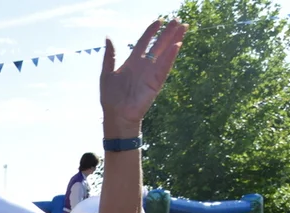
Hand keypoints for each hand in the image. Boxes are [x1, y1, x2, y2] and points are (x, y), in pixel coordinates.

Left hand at [101, 18, 186, 135]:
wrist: (116, 115)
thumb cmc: (111, 97)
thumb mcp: (107, 73)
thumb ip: (110, 56)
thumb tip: (108, 37)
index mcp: (132, 62)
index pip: (144, 42)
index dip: (151, 31)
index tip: (159, 21)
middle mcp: (144, 66)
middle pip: (158, 45)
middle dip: (168, 32)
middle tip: (178, 20)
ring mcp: (151, 73)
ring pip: (165, 53)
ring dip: (174, 40)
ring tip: (183, 28)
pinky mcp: (156, 82)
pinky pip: (164, 67)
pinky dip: (170, 57)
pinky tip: (177, 45)